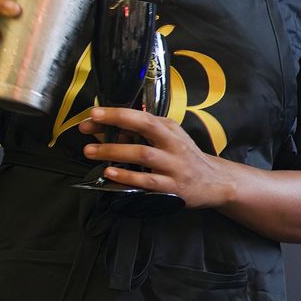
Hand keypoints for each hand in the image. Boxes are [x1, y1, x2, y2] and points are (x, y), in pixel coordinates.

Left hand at [80, 106, 233, 207]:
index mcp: (170, 130)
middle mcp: (173, 145)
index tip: (94, 113)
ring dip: (115, 152)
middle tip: (86, 130)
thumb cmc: (185, 157)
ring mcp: (173, 166)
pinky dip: (127, 177)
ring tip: (91, 151)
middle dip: (114, 127)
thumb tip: (108, 128)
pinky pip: (147, 181)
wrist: (215, 182)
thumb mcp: (170, 138)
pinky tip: (110, 173)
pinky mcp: (172, 187)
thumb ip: (144, 133)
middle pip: (144, 130)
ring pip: (143, 155)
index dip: (118, 113)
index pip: (142, 116)